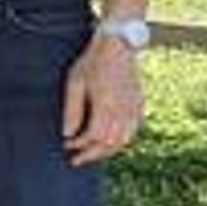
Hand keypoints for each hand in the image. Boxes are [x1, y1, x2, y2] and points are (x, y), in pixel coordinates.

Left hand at [61, 37, 144, 164]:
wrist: (118, 45)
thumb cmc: (93, 62)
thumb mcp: (75, 83)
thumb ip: (72, 110)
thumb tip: (67, 135)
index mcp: (106, 104)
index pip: (95, 136)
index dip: (80, 145)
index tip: (67, 146)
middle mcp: (124, 109)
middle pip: (110, 143)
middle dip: (92, 154)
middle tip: (76, 160)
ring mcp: (135, 108)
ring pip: (124, 141)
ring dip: (106, 151)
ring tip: (90, 153)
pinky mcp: (140, 105)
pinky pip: (132, 131)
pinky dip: (119, 141)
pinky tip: (107, 142)